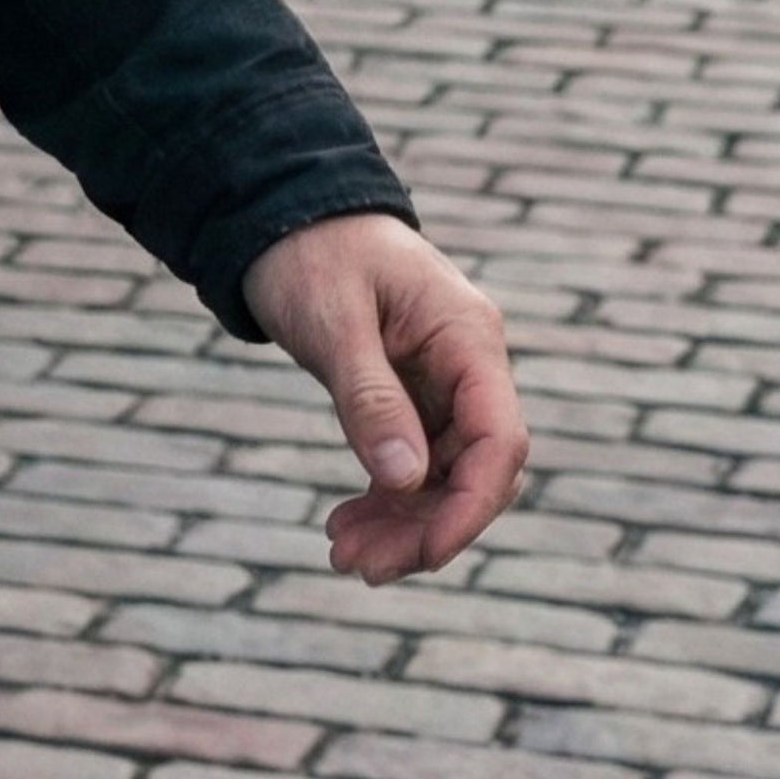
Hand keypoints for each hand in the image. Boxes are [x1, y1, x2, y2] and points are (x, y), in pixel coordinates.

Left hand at [243, 213, 525, 585]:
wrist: (281, 212)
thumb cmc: (310, 252)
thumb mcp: (333, 321)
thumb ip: (369, 397)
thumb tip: (405, 480)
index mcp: (468, 338)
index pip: (498, 441)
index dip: (469, 508)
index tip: (424, 555)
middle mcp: (468, 364)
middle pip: (473, 471)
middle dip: (424, 528)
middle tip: (358, 567)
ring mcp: (443, 382)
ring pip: (441, 476)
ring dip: (400, 523)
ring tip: (341, 555)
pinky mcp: (412, 394)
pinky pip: (413, 462)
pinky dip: (384, 498)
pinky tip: (347, 526)